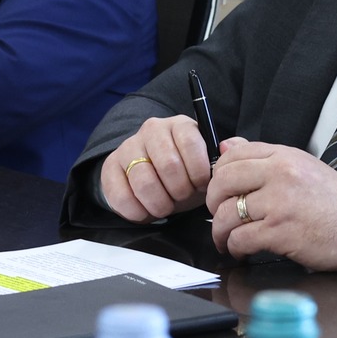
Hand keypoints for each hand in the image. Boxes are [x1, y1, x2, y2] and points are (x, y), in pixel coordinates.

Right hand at [99, 116, 213, 221]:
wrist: (156, 183)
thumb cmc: (186, 174)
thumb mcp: (206, 166)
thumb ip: (221, 157)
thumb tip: (226, 147)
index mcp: (180, 125)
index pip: (190, 143)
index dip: (199, 172)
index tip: (200, 185)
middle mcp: (152, 130)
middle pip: (168, 165)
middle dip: (180, 191)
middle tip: (182, 198)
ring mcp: (128, 146)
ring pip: (144, 181)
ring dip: (160, 204)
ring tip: (166, 207)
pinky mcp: (110, 167)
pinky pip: (120, 195)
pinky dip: (137, 212)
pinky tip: (146, 212)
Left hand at [204, 139, 336, 272]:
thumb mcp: (304, 169)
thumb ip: (266, 159)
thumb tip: (227, 146)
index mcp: (285, 156)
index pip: (233, 155)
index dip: (218, 175)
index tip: (222, 192)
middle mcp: (281, 174)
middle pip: (222, 182)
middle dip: (213, 204)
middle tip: (218, 216)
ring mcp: (280, 202)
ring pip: (226, 214)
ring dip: (220, 232)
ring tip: (228, 240)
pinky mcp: (281, 231)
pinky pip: (240, 238)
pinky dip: (235, 249)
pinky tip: (243, 251)